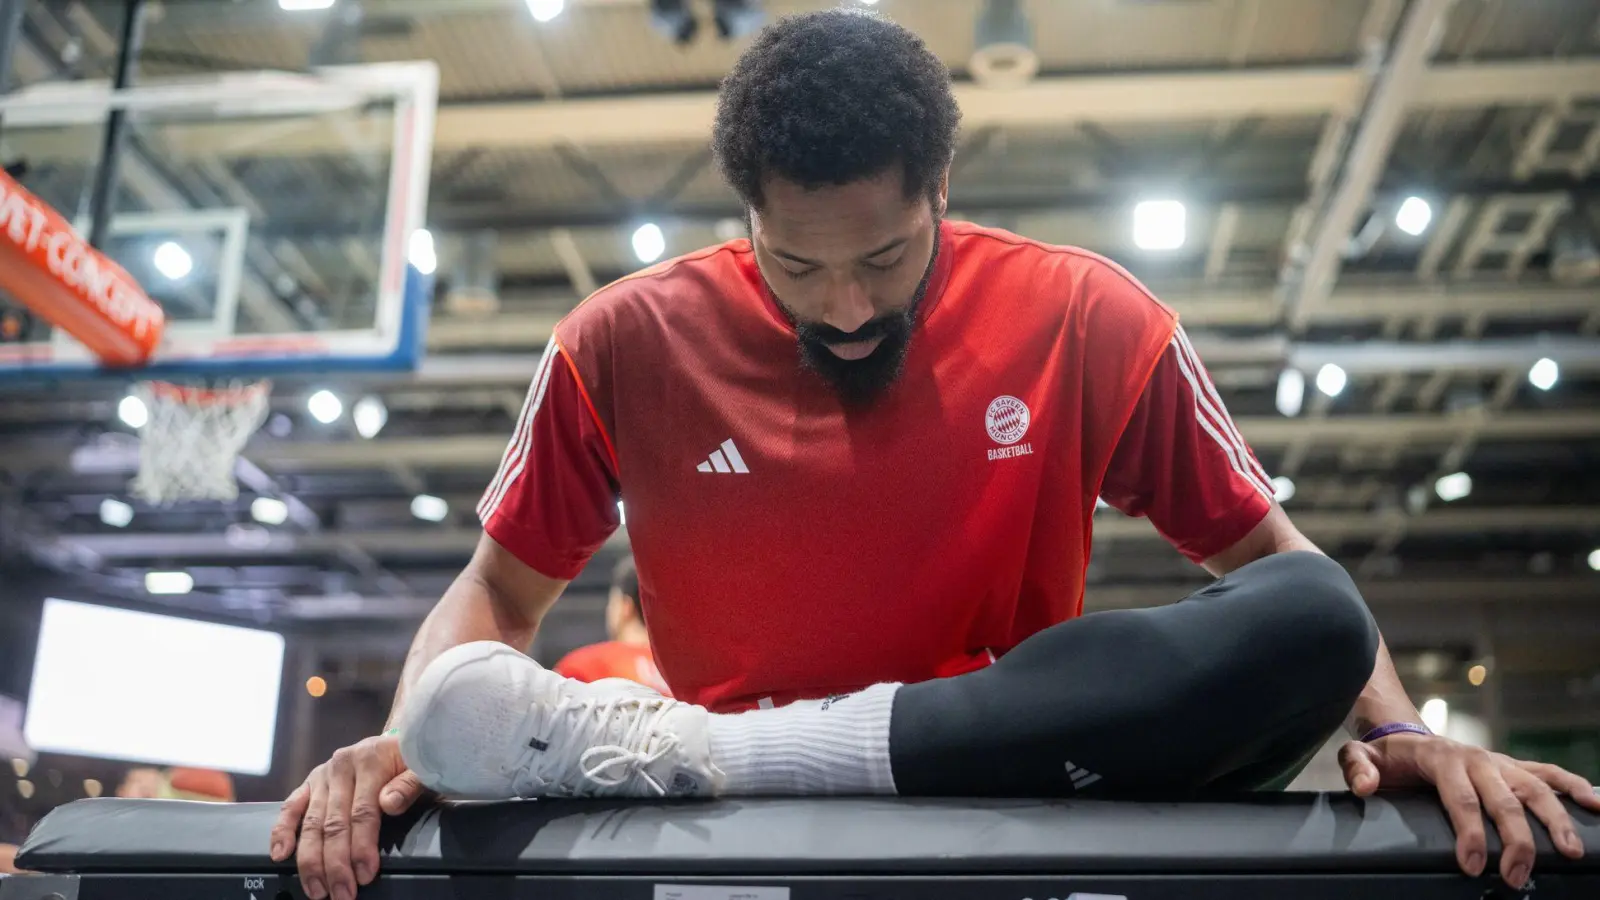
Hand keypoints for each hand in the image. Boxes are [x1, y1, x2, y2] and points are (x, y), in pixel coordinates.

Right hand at [269, 734, 427, 899]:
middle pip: (333, 822)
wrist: (401, 742)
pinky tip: (280, 854)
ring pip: (311, 822)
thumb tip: (389, 803)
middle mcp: (341, 766)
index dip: (362, 845)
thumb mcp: (423, 769)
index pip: (363, 811)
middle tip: (341, 893)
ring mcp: (322, 775)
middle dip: (336, 863)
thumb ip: (409, 785)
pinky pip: (291, 807)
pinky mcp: (310, 782)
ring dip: (311, 860)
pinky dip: (282, 830)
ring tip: (317, 889)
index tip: (365, 874)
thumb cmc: (413, 762)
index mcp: (369, 760)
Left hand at [1339, 733, 1599, 888]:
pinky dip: (1574, 786)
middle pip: (1504, 801)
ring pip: (1535, 789)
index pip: (1460, 799)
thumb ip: (1358, 768)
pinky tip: (1597, 806)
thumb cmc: (1386, 755)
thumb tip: (1366, 786)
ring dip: (1554, 820)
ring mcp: (1500, 762)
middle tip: (1516, 876)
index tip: (1471, 866)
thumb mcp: (1360, 757)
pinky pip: (1549, 773)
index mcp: (1443, 759)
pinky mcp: (1513, 767)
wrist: (1404, 732)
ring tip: (1570, 852)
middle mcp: (1478, 759)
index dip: (1468, 833)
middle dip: (1514, 841)